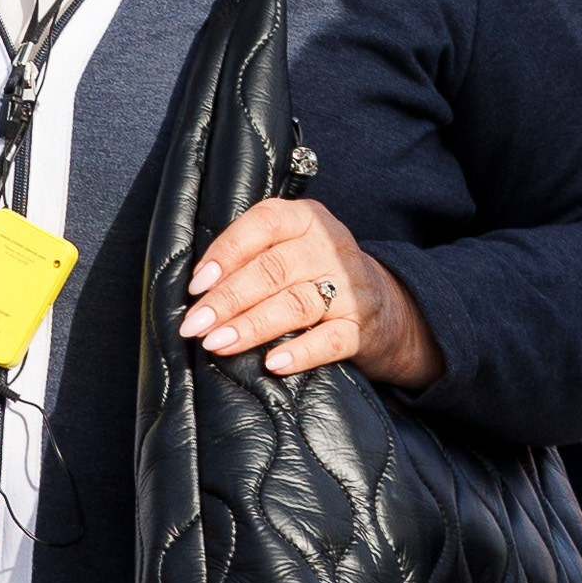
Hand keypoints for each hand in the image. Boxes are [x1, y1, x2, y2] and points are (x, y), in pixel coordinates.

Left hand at [180, 195, 442, 388]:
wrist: (386, 308)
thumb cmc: (316, 275)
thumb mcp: (290, 250)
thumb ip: (251, 256)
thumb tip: (196, 290)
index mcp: (306, 219)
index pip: (264, 224)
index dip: (226, 253)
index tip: (196, 285)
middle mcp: (330, 247)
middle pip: (273, 270)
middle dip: (228, 299)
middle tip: (195, 325)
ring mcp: (350, 287)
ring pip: (296, 304)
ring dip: (252, 326)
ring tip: (218, 344)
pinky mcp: (363, 327)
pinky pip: (331, 340)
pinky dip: (301, 352)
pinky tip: (273, 363)